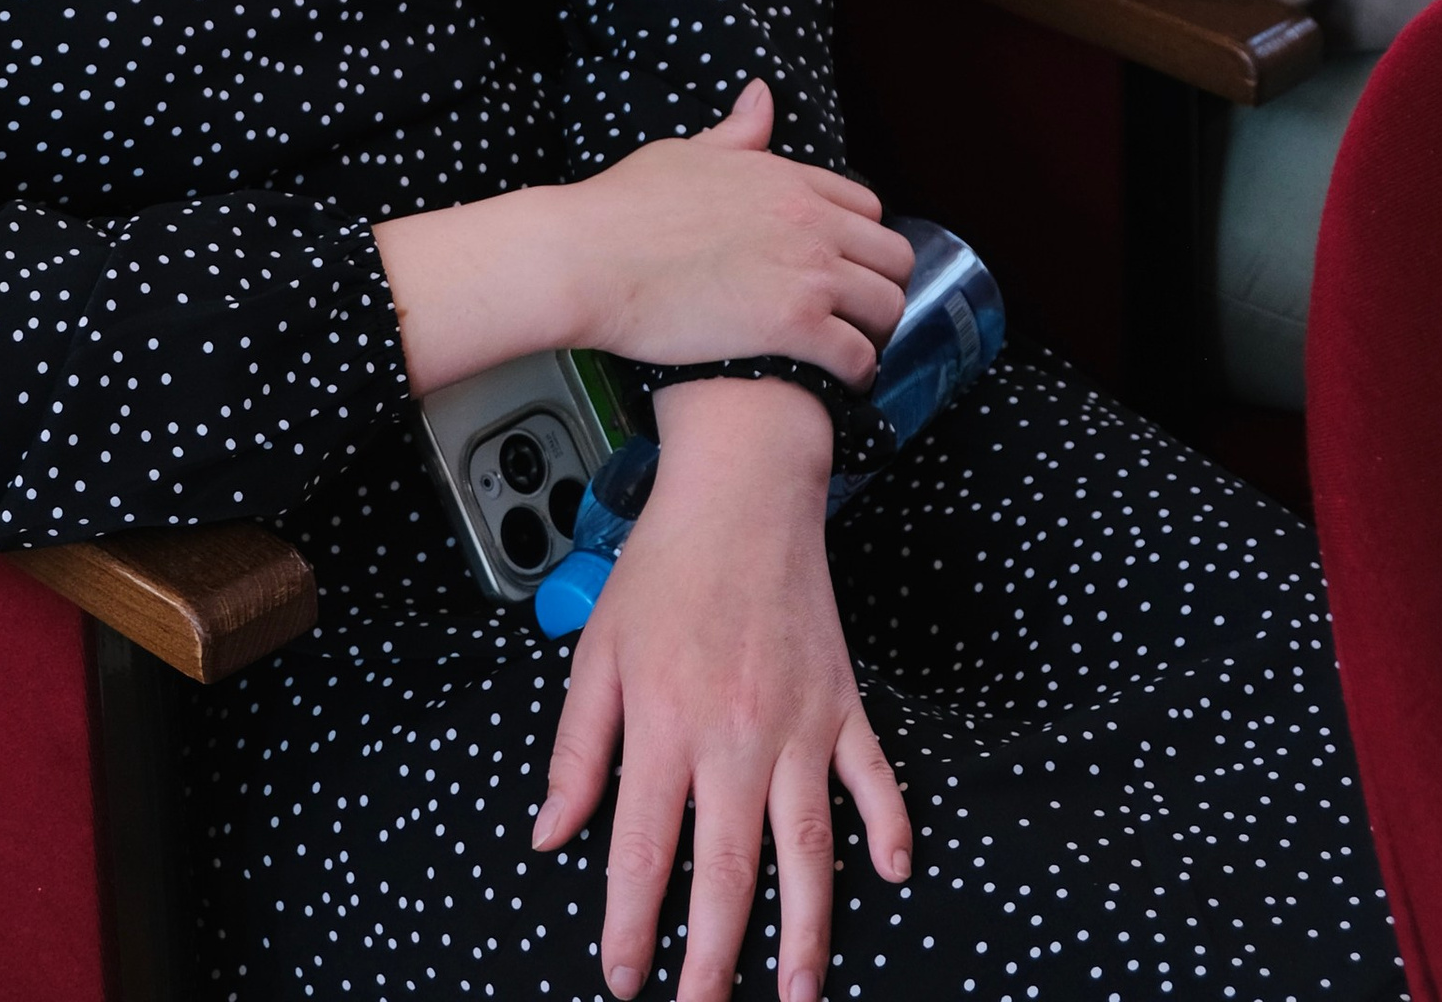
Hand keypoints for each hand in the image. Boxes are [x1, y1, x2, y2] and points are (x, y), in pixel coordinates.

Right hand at [374, 81, 913, 395]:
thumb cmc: (624, 209)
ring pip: (887, 306)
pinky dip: (857, 371)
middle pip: (892, 256)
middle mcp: (810, 221)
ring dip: (875, 330)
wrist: (590, 258)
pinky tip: (840, 380)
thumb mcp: (685, 153)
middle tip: (854, 312)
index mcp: (786, 179)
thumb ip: (736, 134)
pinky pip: (858, 354)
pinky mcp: (794, 325)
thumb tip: (762, 96)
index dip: (861, 239)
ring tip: (851, 347)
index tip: (845, 263)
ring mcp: (807, 273)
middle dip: (880, 285)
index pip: (866, 207)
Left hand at [534, 376, 907, 1001]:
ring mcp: (798, 723)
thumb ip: (575, 751)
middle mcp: (735, 735)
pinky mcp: (843, 703)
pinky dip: (889, 826)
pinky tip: (892, 874)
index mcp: (665, 723)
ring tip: (797, 993)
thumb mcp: (598, 652)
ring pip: (807, 848)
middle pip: (728, 870)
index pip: (646, 849)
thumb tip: (549, 837)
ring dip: (806, 929)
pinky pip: (874, 778)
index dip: (632, 924)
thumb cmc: (663, 568)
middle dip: (715, 958)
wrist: (741, 489)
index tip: (624, 979)